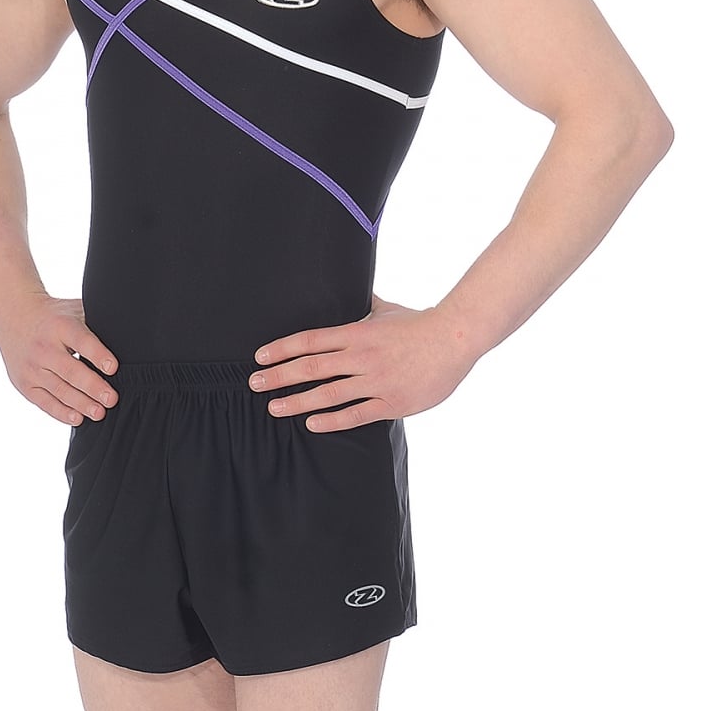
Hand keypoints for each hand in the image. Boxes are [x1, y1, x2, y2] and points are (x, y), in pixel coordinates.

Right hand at [0, 293, 118, 426]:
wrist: (14, 315)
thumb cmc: (56, 315)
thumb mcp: (75, 310)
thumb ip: (97, 322)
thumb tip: (131, 336)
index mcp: (60, 325)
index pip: (81, 341)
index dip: (97, 354)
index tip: (113, 367)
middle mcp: (44, 347)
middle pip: (71, 371)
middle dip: (93, 387)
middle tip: (112, 399)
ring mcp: (32, 367)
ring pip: (59, 389)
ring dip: (81, 403)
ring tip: (100, 413)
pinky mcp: (24, 383)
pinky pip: (44, 401)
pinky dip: (61, 412)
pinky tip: (77, 418)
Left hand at [248, 293, 475, 431]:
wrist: (455, 339)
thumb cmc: (420, 323)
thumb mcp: (387, 308)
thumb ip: (365, 304)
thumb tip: (353, 286)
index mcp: (357, 333)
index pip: (310, 340)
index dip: (282, 348)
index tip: (260, 357)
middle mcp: (361, 357)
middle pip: (310, 367)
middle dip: (279, 376)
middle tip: (254, 384)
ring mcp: (376, 382)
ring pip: (328, 394)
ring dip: (297, 402)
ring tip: (274, 408)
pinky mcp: (392, 403)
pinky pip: (356, 415)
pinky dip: (332, 420)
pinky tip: (312, 424)